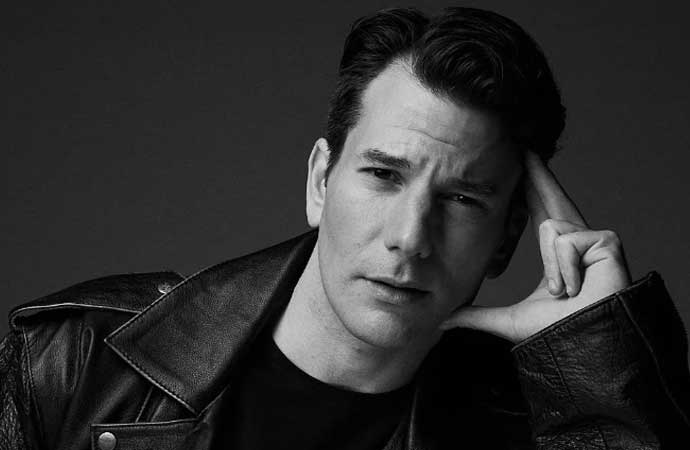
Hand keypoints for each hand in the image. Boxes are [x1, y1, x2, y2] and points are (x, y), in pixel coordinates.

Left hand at [440, 151, 631, 343]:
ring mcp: (594, 238)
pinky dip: (565, 270)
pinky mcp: (606, 240)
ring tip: (565, 291)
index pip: (540, 210)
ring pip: (549, 230)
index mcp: (557, 251)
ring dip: (552, 269)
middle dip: (538, 171)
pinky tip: (577, 286)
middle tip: (524, 142)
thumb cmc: (556, 331)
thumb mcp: (508, 319)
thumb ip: (476, 315)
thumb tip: (444, 319)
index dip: (534, 184)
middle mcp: (577, 239)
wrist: (585, 344)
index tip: (524, 160)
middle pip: (552, 197)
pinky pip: (565, 242)